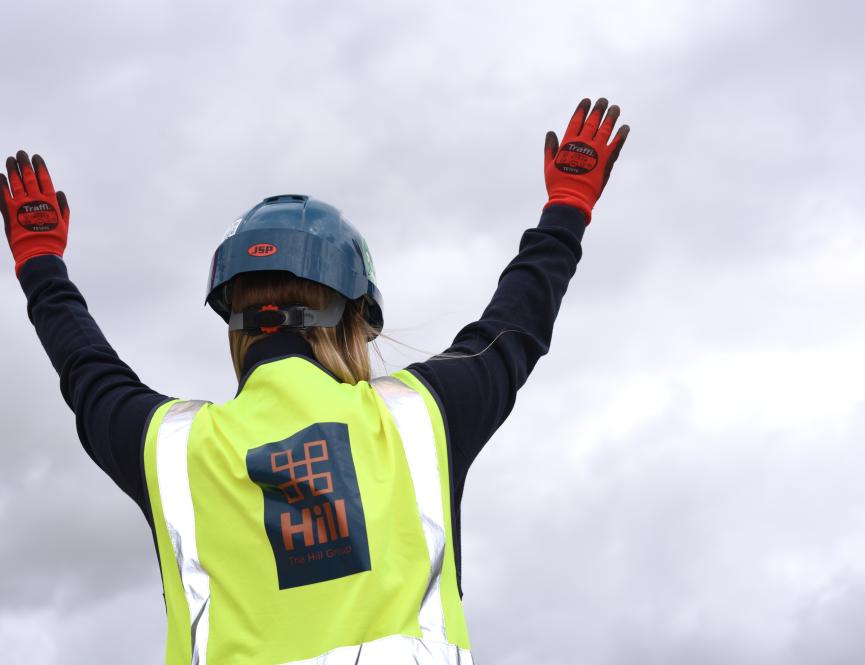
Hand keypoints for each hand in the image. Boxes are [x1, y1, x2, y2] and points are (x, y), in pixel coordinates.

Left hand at [1, 151, 69, 275]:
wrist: (38, 253)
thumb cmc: (54, 241)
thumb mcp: (64, 224)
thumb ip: (63, 207)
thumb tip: (59, 192)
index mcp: (50, 201)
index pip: (44, 178)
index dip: (39, 166)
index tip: (36, 157)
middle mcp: (35, 199)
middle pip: (28, 176)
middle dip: (24, 163)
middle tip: (20, 153)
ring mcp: (21, 204)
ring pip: (15, 182)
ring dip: (11, 169)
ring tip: (10, 159)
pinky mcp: (9, 211)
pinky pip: (3, 193)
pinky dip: (1, 184)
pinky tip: (0, 176)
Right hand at [544, 98, 628, 222]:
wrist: (572, 198)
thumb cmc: (558, 184)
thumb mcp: (549, 165)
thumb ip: (550, 148)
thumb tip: (550, 133)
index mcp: (568, 143)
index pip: (576, 121)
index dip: (582, 110)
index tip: (587, 101)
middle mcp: (583, 143)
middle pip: (593, 122)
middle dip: (598, 109)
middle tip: (603, 101)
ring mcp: (597, 151)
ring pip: (606, 129)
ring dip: (611, 117)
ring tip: (615, 108)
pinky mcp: (607, 160)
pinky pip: (617, 144)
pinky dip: (622, 135)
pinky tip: (625, 127)